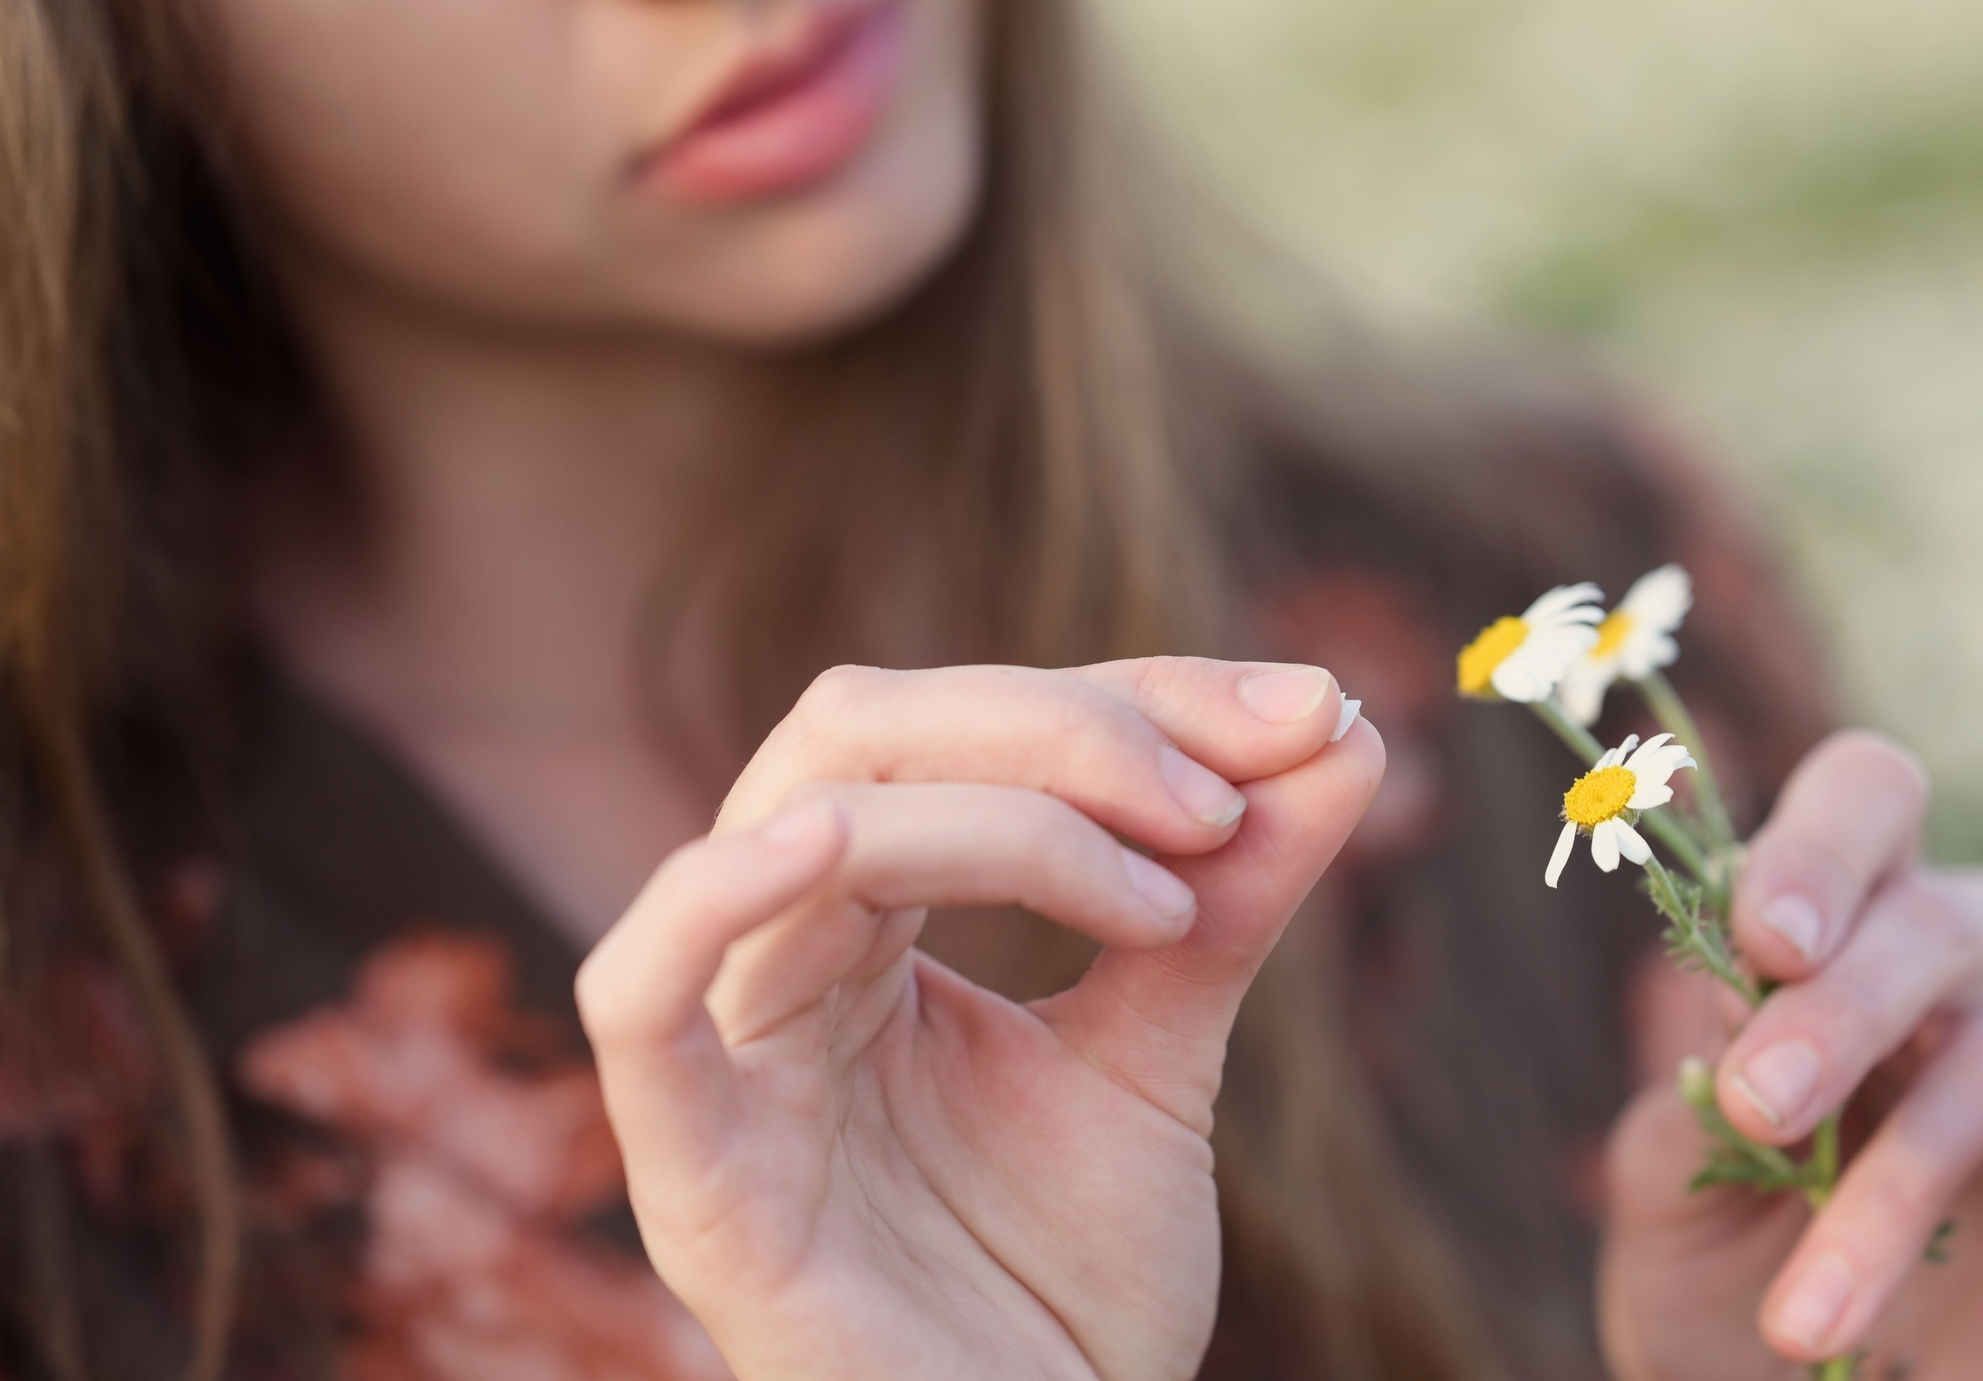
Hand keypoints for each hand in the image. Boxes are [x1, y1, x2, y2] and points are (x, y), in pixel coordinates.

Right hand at [576, 659, 1380, 1380]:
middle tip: (1223, 798)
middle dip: (1067, 727)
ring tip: (1168, 887)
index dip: (1133, 696)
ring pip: (808, 826)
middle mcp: (786, 958)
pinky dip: (713, 899)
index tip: (1306, 713)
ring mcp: (731, 1058)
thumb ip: (1232, 902)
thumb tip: (1345, 731)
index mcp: (869, 918)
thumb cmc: (1065, 1286)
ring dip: (1005, 813)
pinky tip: (825, 842)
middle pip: (868, 730)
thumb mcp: (1166, 1056)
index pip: (967, 725)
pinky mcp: (695, 1173)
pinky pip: (636, 999)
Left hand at [1600, 731, 1982, 1379]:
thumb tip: (1733, 1007)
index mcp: (1842, 924)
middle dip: (1837, 1010)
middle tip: (1756, 1107)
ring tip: (1811, 1308)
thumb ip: (1684, 1095)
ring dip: (1896, 1175)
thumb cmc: (1729, 1276)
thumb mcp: (1670, 1188)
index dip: (1821, 847)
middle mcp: (1963, 955)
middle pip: (1932, 916)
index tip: (1762, 940)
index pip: (1866, 801)